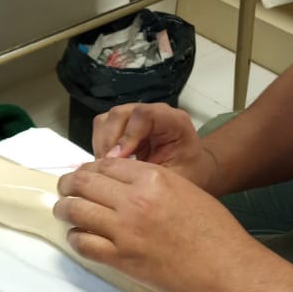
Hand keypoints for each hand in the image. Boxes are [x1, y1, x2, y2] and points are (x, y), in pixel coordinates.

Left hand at [54, 156, 253, 291]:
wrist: (226, 268)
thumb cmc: (214, 229)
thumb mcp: (185, 189)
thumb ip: (153, 183)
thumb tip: (123, 183)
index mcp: (152, 177)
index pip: (105, 165)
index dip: (88, 169)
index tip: (84, 175)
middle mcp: (134, 199)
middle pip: (83, 183)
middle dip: (68, 184)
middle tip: (64, 189)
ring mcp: (124, 230)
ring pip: (76, 210)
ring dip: (65, 208)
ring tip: (64, 210)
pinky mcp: (120, 259)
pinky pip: (83, 243)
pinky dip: (76, 238)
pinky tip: (80, 237)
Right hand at [92, 101, 218, 189]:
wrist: (191, 170)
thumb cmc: (188, 173)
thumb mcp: (177, 178)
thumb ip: (151, 174)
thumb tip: (118, 172)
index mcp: (174, 121)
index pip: (144, 115)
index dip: (127, 136)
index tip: (119, 160)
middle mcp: (153, 113)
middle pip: (119, 115)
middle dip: (109, 144)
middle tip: (108, 170)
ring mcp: (136, 117)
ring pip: (106, 120)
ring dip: (102, 146)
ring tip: (109, 169)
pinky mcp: (123, 126)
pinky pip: (102, 130)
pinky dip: (100, 148)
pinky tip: (109, 166)